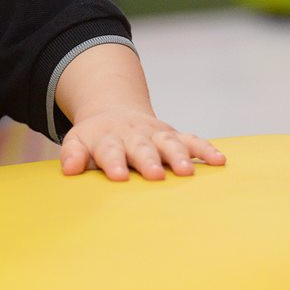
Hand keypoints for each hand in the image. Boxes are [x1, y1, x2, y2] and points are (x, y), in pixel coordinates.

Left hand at [60, 109, 226, 180]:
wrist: (114, 113)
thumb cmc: (96, 137)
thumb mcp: (77, 140)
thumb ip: (73, 154)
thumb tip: (69, 169)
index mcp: (107, 139)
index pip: (109, 151)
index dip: (114, 163)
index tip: (120, 176)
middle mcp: (134, 136)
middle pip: (142, 148)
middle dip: (149, 160)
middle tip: (155, 175)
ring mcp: (155, 135)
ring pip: (169, 143)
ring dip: (179, 155)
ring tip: (187, 171)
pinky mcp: (174, 136)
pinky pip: (193, 140)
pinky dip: (206, 149)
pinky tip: (220, 160)